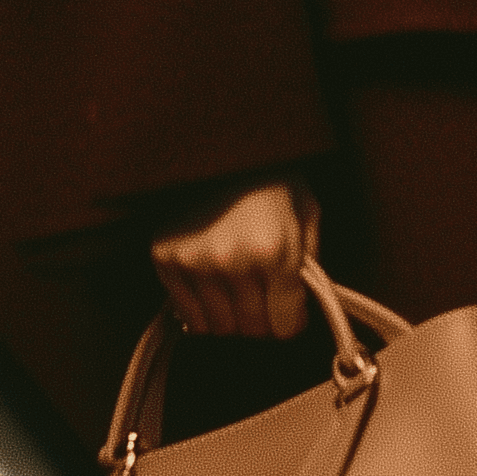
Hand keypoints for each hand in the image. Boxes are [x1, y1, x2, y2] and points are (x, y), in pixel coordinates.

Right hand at [149, 175, 321, 337]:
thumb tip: (301, 305)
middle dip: (265, 320)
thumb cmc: (268, 178)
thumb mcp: (306, 210)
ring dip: (234, 317)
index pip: (285, 323)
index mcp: (273, 249)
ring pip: (221, 328)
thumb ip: (310, 260)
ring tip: (239, 290)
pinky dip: (204, 312)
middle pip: (252, 329)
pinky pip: (189, 316)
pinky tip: (214, 288)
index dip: (291, 320)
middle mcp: (231, 261)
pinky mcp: (166, 260)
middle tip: (266, 299)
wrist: (216, 147)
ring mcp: (194, 262)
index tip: (289, 312)